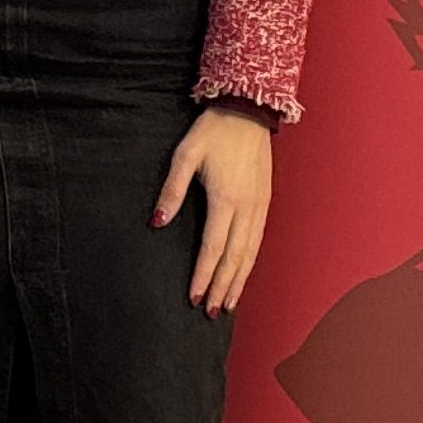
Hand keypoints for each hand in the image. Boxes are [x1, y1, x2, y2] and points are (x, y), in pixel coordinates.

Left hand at [154, 101, 275, 315]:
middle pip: (234, 258)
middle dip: (221, 287)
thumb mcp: (185, 156)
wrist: (248, 111)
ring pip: (250, 253)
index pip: (212, 248)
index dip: (203, 275)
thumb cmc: (212, 132)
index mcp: (225, 199)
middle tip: (211, 312)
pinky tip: (243, 275)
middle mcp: (247, 208)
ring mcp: (259, 206)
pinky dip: (250, 263)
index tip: (194, 298)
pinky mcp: (265, 202)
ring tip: (228, 303)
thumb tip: (157, 223)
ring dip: (238, 281)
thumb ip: (171, 191)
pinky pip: (258, 240)